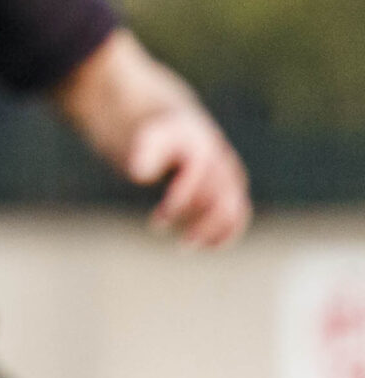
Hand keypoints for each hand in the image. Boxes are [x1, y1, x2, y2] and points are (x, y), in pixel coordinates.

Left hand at [129, 108, 250, 248]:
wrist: (179, 130)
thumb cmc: (160, 138)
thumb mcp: (148, 140)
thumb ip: (144, 154)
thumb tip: (138, 175)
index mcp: (202, 149)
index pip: (196, 182)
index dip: (177, 203)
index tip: (157, 223)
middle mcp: (222, 164)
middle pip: (221, 202)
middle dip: (202, 225)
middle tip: (179, 245)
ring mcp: (231, 178)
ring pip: (234, 212)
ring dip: (213, 232)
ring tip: (186, 247)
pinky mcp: (233, 190)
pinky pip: (239, 215)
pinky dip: (227, 233)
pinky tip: (208, 247)